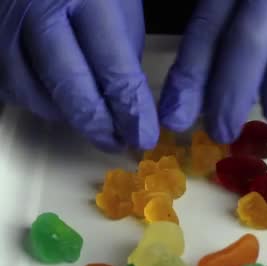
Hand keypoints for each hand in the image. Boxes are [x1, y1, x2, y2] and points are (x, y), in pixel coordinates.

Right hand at [0, 0, 157, 151]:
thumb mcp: (119, 2)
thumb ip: (123, 50)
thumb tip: (128, 102)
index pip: (113, 69)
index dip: (131, 111)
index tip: (144, 136)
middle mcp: (38, 11)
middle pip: (69, 87)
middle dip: (98, 125)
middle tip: (118, 143)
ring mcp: (4, 23)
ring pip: (33, 92)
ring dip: (67, 118)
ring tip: (94, 124)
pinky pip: (8, 84)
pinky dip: (36, 101)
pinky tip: (58, 103)